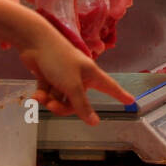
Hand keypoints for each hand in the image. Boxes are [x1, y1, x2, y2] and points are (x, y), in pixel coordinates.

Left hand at [18, 25, 134, 125]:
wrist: (34, 42)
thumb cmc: (59, 59)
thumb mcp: (72, 85)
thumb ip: (82, 105)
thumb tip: (95, 123)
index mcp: (91, 74)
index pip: (110, 87)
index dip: (120, 95)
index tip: (131, 101)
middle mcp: (80, 76)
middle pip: (78, 102)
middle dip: (63, 107)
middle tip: (53, 106)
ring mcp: (64, 77)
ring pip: (61, 99)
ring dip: (50, 101)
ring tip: (42, 98)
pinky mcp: (50, 76)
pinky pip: (49, 92)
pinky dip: (42, 94)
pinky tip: (35, 95)